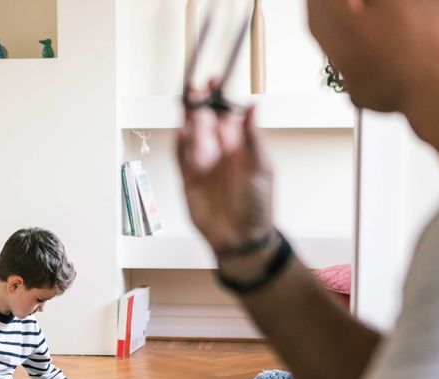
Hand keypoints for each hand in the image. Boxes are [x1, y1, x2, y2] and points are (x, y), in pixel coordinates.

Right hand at [177, 89, 275, 256]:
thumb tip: (253, 107)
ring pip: (190, 135)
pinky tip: (179, 130)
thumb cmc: (258, 204)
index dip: (219, 97)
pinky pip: (180, 157)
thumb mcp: (260, 168)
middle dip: (199, 103)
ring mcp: (202, 164)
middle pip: (204, 120)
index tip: (216, 80)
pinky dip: (178, 143)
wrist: (240, 237)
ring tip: (185, 102)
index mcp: (238, 146)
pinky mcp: (188, 180)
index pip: (226, 114)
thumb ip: (253, 138)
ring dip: (187, 119)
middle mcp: (218, 152)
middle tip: (194, 86)